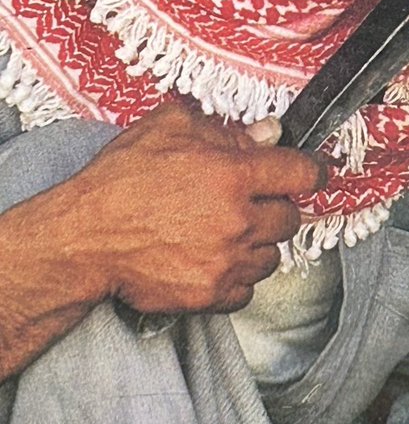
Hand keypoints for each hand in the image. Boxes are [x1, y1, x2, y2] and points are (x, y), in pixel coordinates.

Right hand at [70, 101, 324, 314]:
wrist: (83, 238)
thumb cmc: (121, 178)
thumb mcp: (169, 129)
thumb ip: (226, 130)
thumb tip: (270, 132)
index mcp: (234, 174)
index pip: (302, 173)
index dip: (310, 171)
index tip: (309, 174)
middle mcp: (239, 220)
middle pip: (290, 218)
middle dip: (274, 208)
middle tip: (247, 203)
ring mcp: (227, 261)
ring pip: (271, 256)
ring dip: (256, 244)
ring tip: (223, 233)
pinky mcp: (212, 295)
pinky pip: (248, 290)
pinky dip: (237, 278)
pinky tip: (213, 260)